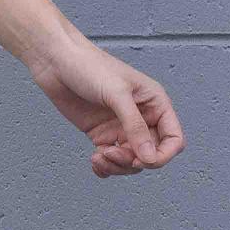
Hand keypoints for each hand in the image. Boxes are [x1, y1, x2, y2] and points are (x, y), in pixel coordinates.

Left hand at [31, 39, 183, 177]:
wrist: (56, 61)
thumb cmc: (89, 66)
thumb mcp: (117, 94)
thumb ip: (135, 127)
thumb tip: (149, 158)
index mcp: (155, 103)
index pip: (174, 139)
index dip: (162, 155)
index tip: (141, 160)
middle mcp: (142, 117)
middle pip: (151, 155)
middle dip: (133, 161)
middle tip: (112, 154)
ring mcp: (121, 127)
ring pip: (131, 161)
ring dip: (117, 166)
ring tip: (99, 156)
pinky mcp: (102, 134)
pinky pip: (111, 161)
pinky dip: (105, 167)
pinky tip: (95, 161)